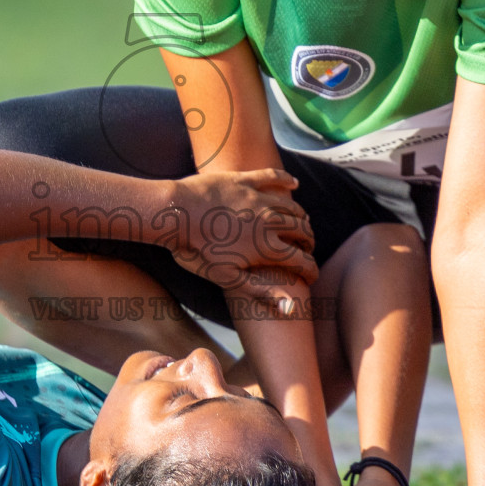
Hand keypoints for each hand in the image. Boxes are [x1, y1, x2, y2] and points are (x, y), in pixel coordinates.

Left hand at [166, 169, 316, 298]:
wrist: (173, 214)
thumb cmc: (195, 251)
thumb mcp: (228, 278)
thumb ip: (262, 292)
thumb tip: (292, 308)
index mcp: (266, 247)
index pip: (301, 260)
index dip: (310, 270)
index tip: (311, 276)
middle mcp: (269, 220)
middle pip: (301, 231)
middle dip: (308, 243)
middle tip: (307, 250)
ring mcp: (258, 198)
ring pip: (291, 207)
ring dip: (301, 217)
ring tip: (303, 224)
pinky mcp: (244, 180)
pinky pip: (273, 177)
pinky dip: (286, 180)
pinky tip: (293, 183)